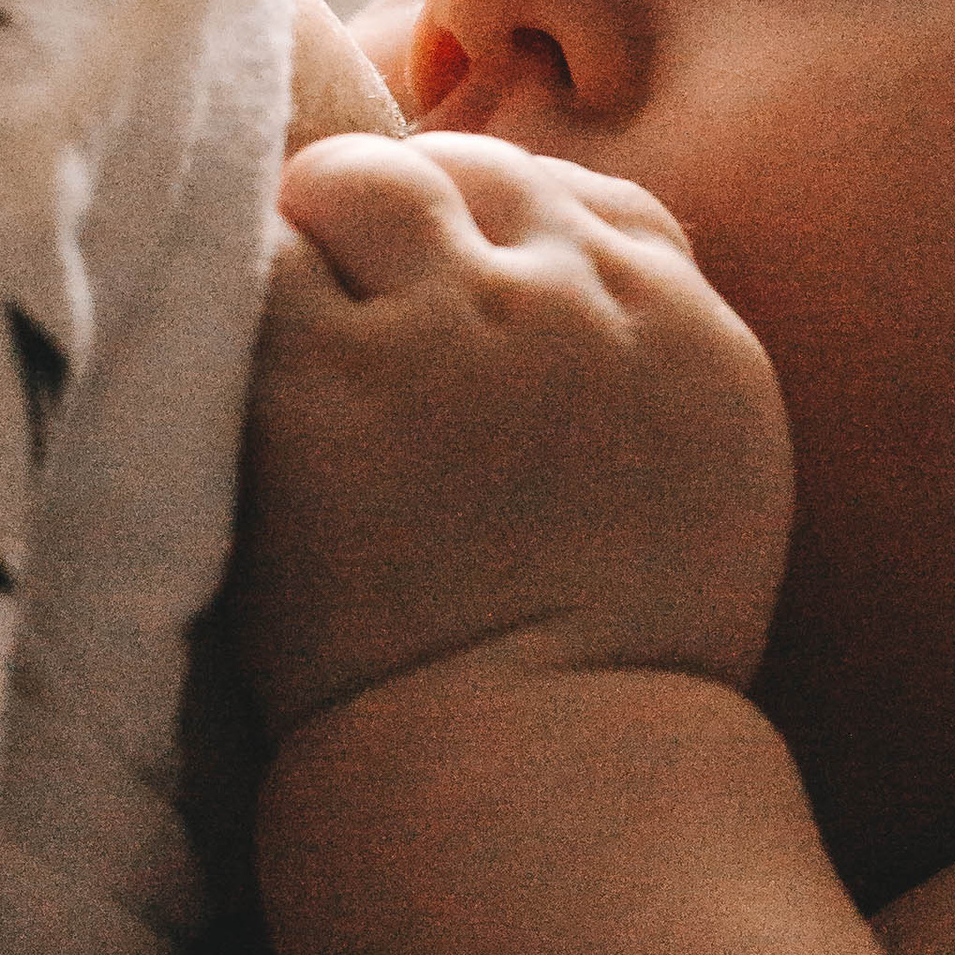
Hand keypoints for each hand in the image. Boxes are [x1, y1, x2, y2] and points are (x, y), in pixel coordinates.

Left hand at [237, 132, 791, 735]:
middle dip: (410, 214)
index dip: (511, 225)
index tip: (460, 281)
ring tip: (290, 313)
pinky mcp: (327, 374)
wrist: (532, 782)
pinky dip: (250, 298)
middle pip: (480, 172)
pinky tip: (242, 371)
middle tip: (351, 289)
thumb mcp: (711, 497)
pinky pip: (266, 261)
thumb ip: (662, 374)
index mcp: (694, 337)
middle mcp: (584, 307)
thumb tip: (572, 293)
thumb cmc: (615, 677)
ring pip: (366, 182)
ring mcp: (455, 328)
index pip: (596, 202)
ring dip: (320, 229)